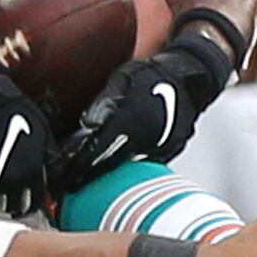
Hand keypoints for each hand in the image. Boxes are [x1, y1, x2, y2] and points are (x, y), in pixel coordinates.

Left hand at [51, 31, 231, 191]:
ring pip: (128, 168)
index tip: (63, 173)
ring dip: (106, 175)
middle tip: (67, 183)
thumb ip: (106, 101)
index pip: (102, 147)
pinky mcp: (169, 151)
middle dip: (89, 174)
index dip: (81, 162)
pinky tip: (111, 171)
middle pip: (113, 164)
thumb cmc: (156, 73)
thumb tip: (88, 124)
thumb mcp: (125, 77)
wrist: (193, 77)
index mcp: (136, 119)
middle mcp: (150, 138)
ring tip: (84, 180)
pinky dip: (125, 168)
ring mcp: (162, 148)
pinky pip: (144, 164)